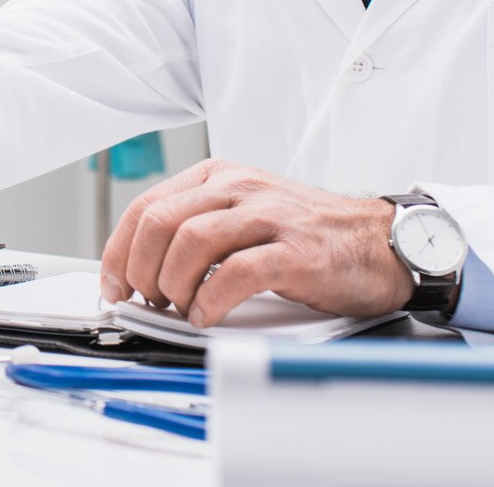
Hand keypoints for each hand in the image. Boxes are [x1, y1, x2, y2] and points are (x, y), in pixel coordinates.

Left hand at [98, 160, 413, 326]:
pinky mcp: (294, 251)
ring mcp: (268, 217)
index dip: (118, 250)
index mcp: (220, 177)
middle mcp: (240, 189)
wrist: (379, 242)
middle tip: (146, 300)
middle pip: (160, 221)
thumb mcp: (245, 213)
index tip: (114, 283)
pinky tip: (207, 316)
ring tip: (179, 309)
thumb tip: (141, 267)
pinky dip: (210, 300)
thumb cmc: (309, 234)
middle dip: (140, 268)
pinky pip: (236, 272)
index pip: (146, 205)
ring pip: (191, 242)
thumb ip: (197, 228)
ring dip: (172, 284)